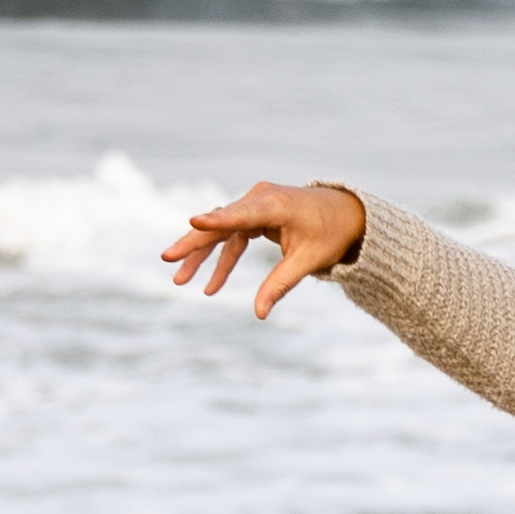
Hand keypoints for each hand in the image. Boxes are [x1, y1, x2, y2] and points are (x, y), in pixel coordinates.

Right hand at [157, 179, 369, 315]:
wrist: (346, 214)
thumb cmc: (331, 233)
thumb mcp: (309, 261)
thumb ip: (280, 284)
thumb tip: (259, 314)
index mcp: (276, 205)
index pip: (241, 214)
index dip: (217, 219)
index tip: (193, 222)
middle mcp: (261, 199)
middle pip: (221, 222)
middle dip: (194, 244)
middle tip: (168, 259)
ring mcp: (256, 205)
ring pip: (221, 231)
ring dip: (202, 256)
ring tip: (180, 280)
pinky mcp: (255, 214)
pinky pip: (232, 237)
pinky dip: (223, 260)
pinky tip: (212, 286)